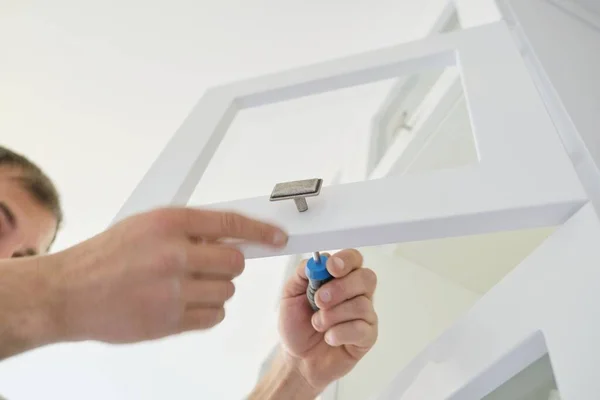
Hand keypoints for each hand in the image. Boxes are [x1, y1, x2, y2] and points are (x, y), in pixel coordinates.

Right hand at [50, 207, 286, 342]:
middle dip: (228, 265)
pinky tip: (186, 304)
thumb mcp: (145, 226)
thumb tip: (230, 236)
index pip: (230, 222)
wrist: (67, 293)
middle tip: (209, 266)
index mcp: (168, 222)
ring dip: (215, 289)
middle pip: (235, 261)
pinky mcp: (169, 320)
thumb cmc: (105, 257)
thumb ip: (188, 229)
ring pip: (227, 291)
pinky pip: (214, 316)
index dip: (261, 230)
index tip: (278, 237)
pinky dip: (208, 311)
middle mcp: (173, 253)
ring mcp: (172, 289)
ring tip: (187, 286)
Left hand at [278, 249, 377, 391]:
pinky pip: (361, 329)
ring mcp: (364, 314)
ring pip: (361, 305)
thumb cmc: (297, 325)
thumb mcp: (290, 294)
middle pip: (366, 278)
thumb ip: (302, 274)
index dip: (345, 260)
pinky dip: (340, 333)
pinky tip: (328, 337)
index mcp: (339, 278)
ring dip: (333, 315)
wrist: (297, 359)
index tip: (331, 268)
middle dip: (340, 288)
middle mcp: (356, 293)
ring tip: (317, 324)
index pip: (353, 259)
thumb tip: (317, 260)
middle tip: (319, 301)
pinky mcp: (367, 336)